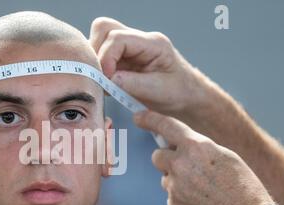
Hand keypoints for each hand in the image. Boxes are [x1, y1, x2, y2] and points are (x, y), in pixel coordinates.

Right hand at [89, 17, 211, 115]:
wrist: (187, 97)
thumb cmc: (179, 93)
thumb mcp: (157, 92)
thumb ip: (132, 84)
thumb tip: (108, 78)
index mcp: (152, 43)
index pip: (118, 38)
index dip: (106, 57)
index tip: (107, 78)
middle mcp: (139, 40)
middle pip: (105, 29)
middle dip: (96, 52)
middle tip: (100, 77)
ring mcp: (130, 48)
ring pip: (100, 39)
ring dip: (96, 60)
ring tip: (104, 82)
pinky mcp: (123, 59)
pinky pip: (102, 55)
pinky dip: (99, 69)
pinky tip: (107, 85)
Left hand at [133, 109, 274, 204]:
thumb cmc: (243, 187)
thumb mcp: (226, 157)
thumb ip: (200, 149)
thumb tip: (183, 149)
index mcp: (196, 147)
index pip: (166, 126)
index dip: (150, 119)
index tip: (139, 117)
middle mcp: (180, 165)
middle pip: (157, 156)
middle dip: (167, 159)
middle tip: (184, 167)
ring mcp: (174, 187)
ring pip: (166, 179)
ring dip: (177, 181)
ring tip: (202, 191)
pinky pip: (171, 197)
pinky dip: (182, 199)